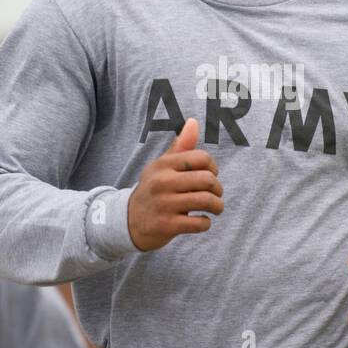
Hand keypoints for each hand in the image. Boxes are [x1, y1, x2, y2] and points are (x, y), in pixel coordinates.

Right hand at [127, 117, 223, 250]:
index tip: (210, 176)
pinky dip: (206, 223)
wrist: (128, 222)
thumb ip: (180, 146)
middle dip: (218, 189)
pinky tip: (202, 221)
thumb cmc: (154, 190)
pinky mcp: (166, 225)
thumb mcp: (162, 167)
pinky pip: (199, 223)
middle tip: (216, 195)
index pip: (202, 158)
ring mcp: (164, 204)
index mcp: (163, 164)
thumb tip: (194, 122)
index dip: (213, 168)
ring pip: (206, 201)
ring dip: (217, 206)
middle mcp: (162, 182)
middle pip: (207, 180)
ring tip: (216, 208)